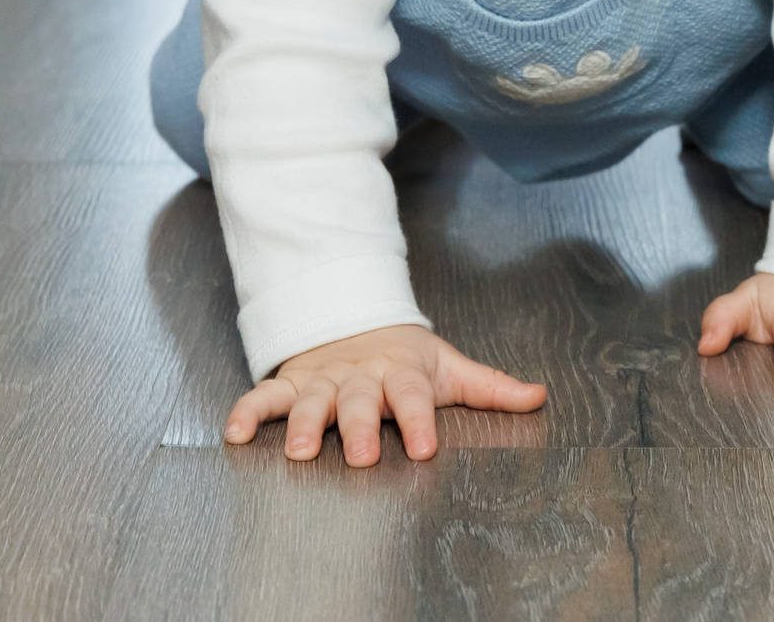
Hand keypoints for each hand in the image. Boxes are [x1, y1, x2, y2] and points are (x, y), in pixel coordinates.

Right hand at [225, 324, 546, 466]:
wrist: (356, 319)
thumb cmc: (406, 357)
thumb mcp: (448, 367)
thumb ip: (490, 387)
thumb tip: (537, 396)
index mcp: (401, 374)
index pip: (413, 397)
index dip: (419, 420)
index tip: (425, 447)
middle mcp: (360, 377)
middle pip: (360, 402)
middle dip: (360, 428)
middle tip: (362, 455)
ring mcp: (323, 380)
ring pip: (312, 401)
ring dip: (305, 425)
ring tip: (301, 451)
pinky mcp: (291, 383)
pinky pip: (265, 396)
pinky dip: (248, 412)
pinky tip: (235, 434)